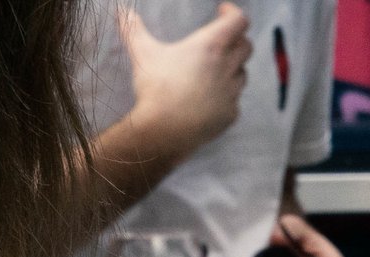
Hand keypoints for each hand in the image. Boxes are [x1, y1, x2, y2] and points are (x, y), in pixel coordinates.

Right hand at [120, 3, 250, 158]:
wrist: (165, 130)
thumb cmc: (156, 87)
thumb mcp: (142, 53)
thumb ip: (133, 28)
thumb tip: (122, 11)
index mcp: (211, 47)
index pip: (238, 22)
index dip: (233, 13)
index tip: (223, 12)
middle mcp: (227, 68)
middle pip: (246, 46)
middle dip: (237, 39)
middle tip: (222, 39)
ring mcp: (232, 93)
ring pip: (243, 73)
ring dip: (233, 66)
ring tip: (215, 67)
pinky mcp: (231, 114)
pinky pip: (235, 99)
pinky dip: (227, 93)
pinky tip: (211, 95)